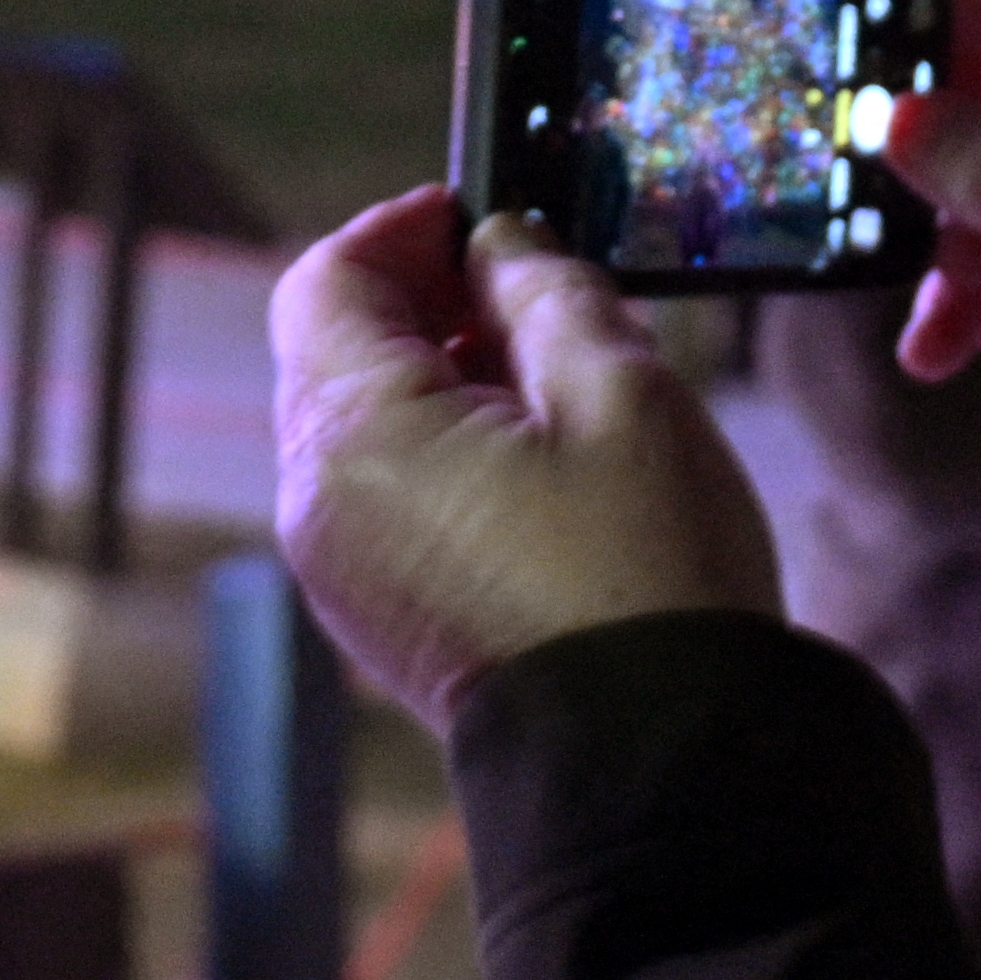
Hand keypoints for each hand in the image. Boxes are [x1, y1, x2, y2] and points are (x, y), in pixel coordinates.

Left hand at [269, 186, 782, 732]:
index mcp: (356, 434)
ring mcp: (342, 570)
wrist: (661, 763)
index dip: (403, 231)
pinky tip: (542, 461)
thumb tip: (501, 246)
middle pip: (336, 351)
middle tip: (538, 290)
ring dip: (444, 380)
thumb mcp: (618, 391)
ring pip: (365, 425)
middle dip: (429, 304)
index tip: (484, 216)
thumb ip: (546, 292)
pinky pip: (386, 496)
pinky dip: (443, 452)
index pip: (328, 281)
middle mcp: (319, 502)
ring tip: (560, 381)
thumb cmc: (646, 572)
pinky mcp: (381, 617)